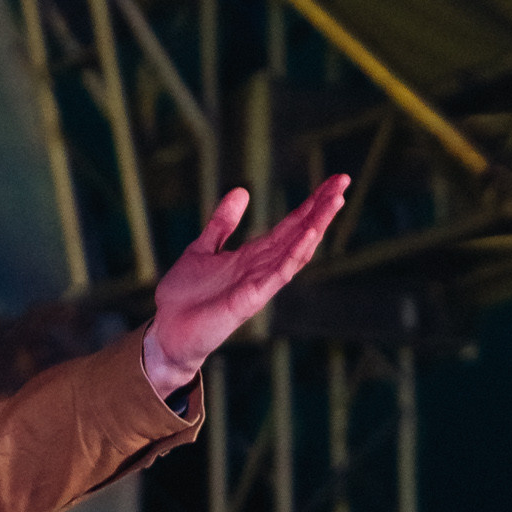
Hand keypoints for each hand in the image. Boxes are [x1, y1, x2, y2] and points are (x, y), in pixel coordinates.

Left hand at [142, 177, 349, 395]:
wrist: (167, 331)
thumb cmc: (184, 296)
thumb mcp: (203, 248)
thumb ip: (223, 223)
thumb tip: (242, 192)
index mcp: (253, 255)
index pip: (290, 225)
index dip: (312, 203)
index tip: (334, 181)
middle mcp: (262, 268)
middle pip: (299, 233)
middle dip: (322, 208)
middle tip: (344, 181)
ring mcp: (260, 283)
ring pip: (296, 250)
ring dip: (316, 225)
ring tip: (336, 200)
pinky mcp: (251, 299)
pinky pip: (278, 274)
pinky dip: (295, 254)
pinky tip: (310, 234)